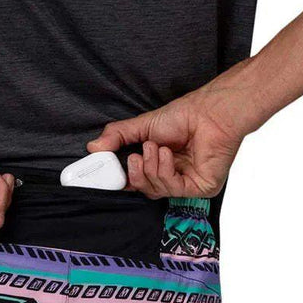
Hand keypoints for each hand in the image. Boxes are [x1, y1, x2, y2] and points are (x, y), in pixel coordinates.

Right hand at [86, 95, 243, 198]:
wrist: (210, 112)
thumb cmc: (184, 116)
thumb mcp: (142, 126)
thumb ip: (117, 137)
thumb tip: (93, 147)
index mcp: (158, 165)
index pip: (136, 182)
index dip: (122, 181)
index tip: (106, 173)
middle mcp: (173, 177)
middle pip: (144, 190)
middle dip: (135, 174)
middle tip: (134, 156)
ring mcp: (187, 184)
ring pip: (156, 190)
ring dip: (151, 167)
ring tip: (156, 146)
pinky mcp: (201, 188)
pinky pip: (173, 189)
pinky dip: (165, 170)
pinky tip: (167, 154)